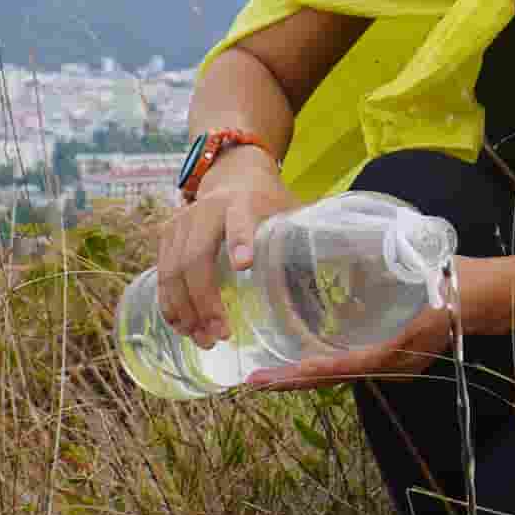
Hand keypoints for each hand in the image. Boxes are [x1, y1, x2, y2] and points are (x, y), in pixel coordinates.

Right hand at [156, 157, 288, 346]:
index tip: (245, 266)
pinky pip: (161, 274)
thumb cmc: (268, 202)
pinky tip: (183, 328)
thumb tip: (353, 272)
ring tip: (204, 340)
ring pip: (172, 271)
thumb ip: (307, 239)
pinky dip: (170, 304)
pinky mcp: (166, 235)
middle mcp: (206, 210)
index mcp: (243, 202)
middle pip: (196, 258)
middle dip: (206, 300)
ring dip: (185, 311)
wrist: (233, 174)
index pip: (240, 221)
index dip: (241, 241)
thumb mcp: (290, 211)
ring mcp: (181, 222)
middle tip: (221, 335)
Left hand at [240, 255, 512, 390]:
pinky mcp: (394, 359)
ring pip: (342, 376)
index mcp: (403, 346)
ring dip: (304, 377)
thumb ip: (382, 277)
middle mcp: (397, 364)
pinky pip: (352, 367)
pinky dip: (324, 368)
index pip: (352, 365)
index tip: (287, 372)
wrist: (488, 297)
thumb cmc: (456, 281)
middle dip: (295, 381)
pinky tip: (300, 363)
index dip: (318, 370)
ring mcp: (397, 366)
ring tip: (267, 377)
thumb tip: (343, 270)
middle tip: (255, 382)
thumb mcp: (418, 273)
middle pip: (338, 379)